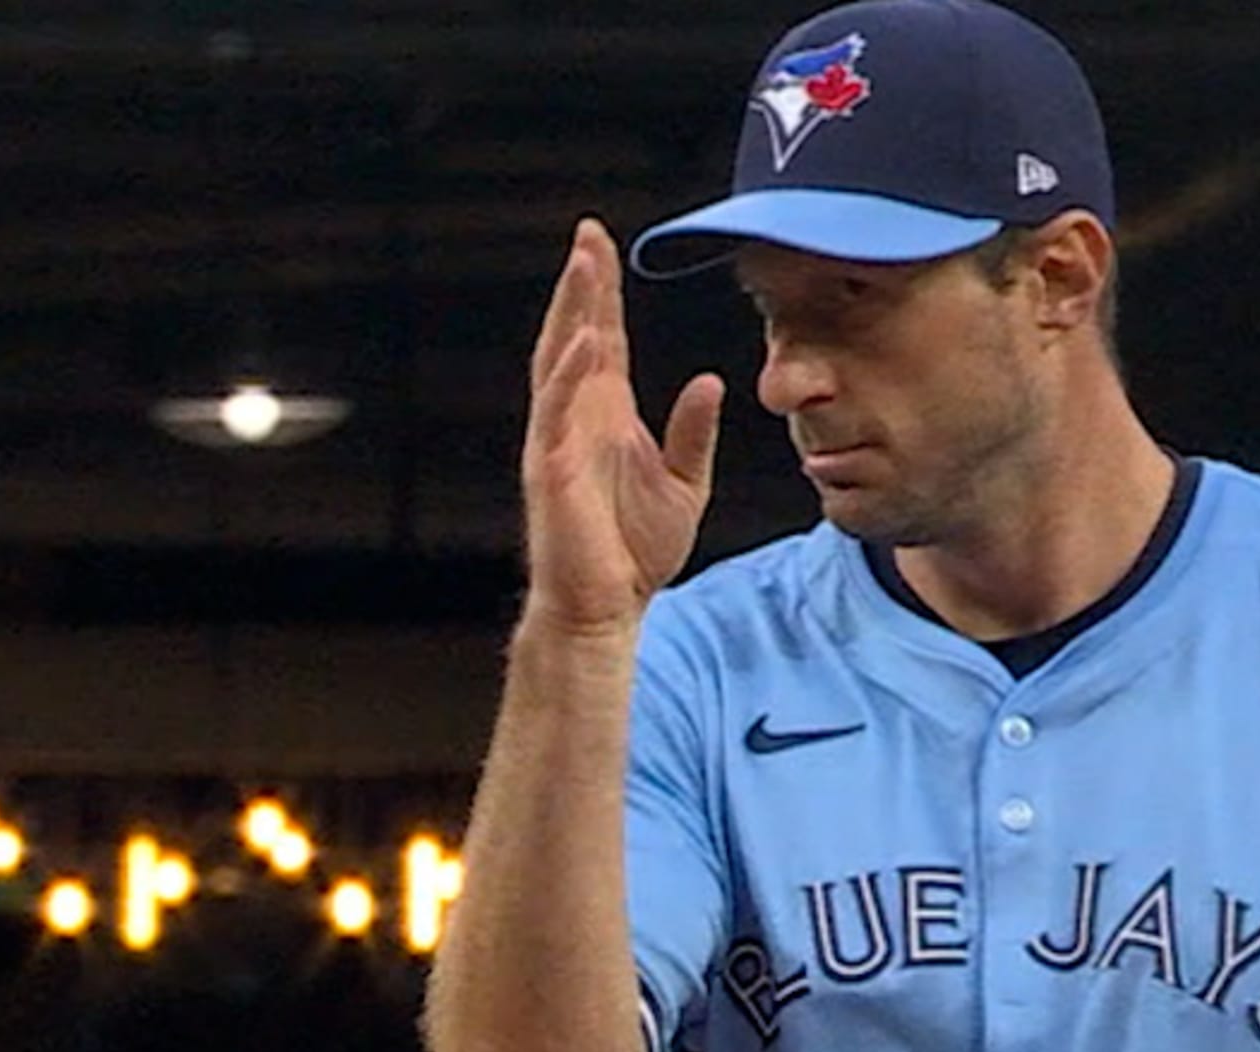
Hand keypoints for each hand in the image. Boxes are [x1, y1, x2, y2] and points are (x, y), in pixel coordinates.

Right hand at [522, 219, 726, 633]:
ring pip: (557, 362)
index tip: (603, 243)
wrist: (607, 608)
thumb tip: (710, 382)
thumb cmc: (635, 552)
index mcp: (604, 415)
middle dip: (580, 285)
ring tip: (582, 267)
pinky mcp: (550, 471)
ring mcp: (557, 441)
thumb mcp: (684, 483)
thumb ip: (693, 431)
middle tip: (587, 234)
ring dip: (568, 313)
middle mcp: (575, 418)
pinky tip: (583, 340)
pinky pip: (555, 413)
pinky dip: (567, 375)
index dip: (602, 291)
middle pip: (573, 334)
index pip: (602, 338)